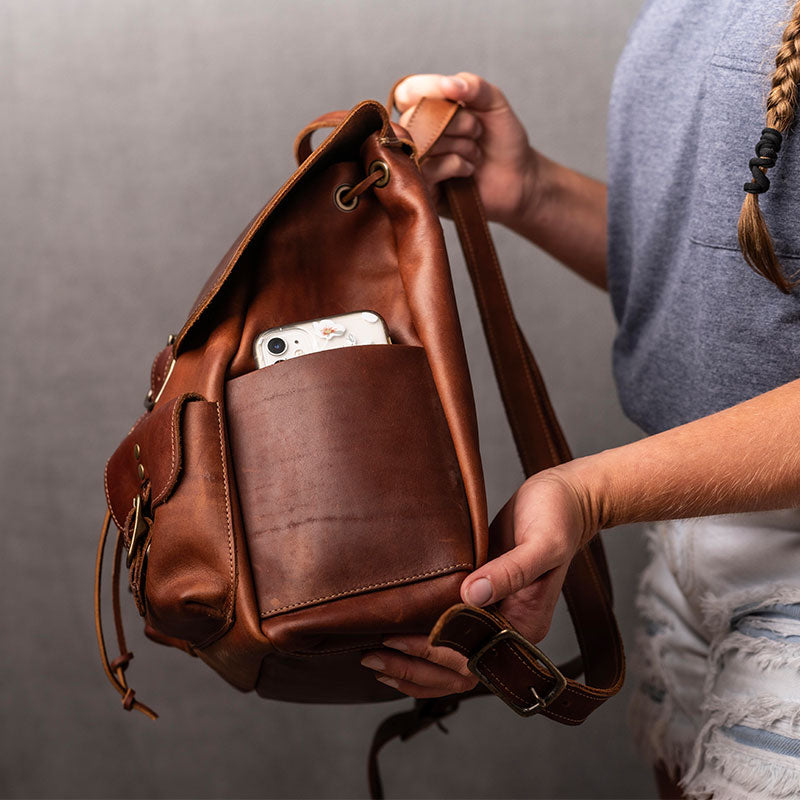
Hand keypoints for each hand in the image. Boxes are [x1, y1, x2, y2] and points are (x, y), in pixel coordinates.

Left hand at [360, 468, 595, 697]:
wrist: (564, 499)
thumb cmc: (558, 519)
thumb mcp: (541, 544)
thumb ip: (510, 571)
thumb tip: (471, 595)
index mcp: (524, 626)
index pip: (473, 659)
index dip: (432, 654)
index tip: (397, 640)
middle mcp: (507, 629)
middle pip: (457, 671)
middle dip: (413, 670)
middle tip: (371, 658)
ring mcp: (492, 616)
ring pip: (451, 659)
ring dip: (413, 666)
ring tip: (375, 659)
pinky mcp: (479, 597)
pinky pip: (449, 630)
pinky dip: (422, 640)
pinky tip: (395, 634)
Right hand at [393, 72, 538, 226]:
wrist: (519, 177)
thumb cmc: (502, 139)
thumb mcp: (493, 102)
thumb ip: (472, 85)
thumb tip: (448, 84)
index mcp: (427, 108)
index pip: (407, 92)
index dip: (428, 88)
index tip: (456, 94)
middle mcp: (418, 134)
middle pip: (416, 117)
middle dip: (456, 121)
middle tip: (476, 130)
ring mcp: (419, 162)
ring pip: (423, 144)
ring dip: (460, 145)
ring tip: (475, 152)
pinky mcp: (424, 188)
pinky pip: (428, 169)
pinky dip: (455, 165)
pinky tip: (468, 169)